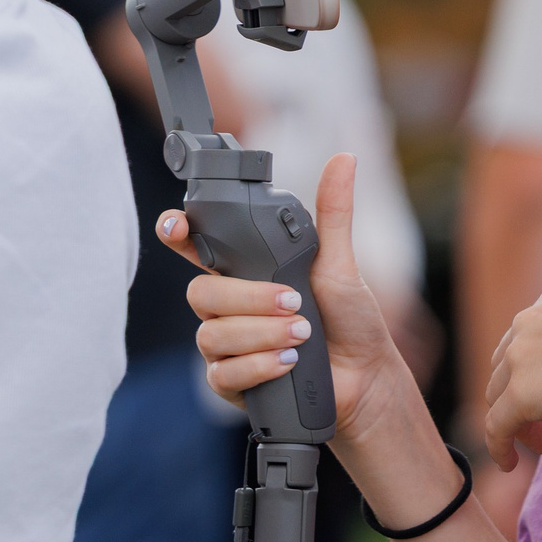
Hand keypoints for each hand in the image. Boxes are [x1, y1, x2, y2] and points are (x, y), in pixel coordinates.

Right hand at [164, 153, 418, 444]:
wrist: (365, 378)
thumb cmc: (351, 320)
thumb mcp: (340, 262)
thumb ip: (332, 213)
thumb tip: (344, 159)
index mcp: (243, 271)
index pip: (194, 246)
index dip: (176, 233)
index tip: (176, 226)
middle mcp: (227, 307)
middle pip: (200, 293)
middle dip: (247, 298)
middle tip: (293, 302)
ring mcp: (225, 346)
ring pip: (211, 335)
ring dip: (259, 334)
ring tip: (301, 334)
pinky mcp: (230, 383)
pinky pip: (222, 373)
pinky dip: (257, 366)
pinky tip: (287, 362)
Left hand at [482, 280, 541, 469]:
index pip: (531, 333)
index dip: (539, 364)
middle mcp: (529, 321)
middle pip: (509, 364)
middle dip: (525, 392)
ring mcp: (521, 357)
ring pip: (500, 396)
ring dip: (519, 421)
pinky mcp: (520, 395)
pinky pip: (496, 425)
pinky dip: (499, 445)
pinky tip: (510, 464)